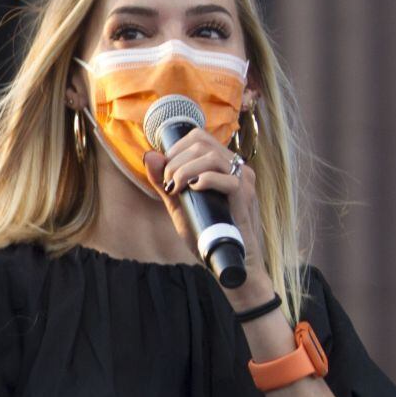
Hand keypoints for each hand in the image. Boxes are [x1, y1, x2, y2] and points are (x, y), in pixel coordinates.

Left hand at [143, 128, 272, 303]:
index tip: (165, 171)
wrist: (227, 259)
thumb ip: (163, 181)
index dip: (175, 149)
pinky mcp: (246, 197)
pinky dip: (205, 180)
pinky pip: (227, 179)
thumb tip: (149, 155)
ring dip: (185, 170)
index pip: (198, 137)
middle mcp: (235, 167)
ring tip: (176, 188)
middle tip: (168, 184)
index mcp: (222, 164)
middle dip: (175, 161)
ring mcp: (244, 180)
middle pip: (201, 143)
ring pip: (211, 157)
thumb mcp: (179, 203)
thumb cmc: (206, 232)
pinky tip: (193, 190)